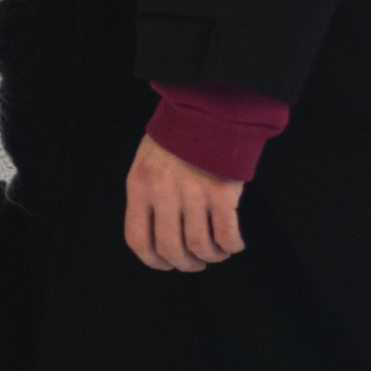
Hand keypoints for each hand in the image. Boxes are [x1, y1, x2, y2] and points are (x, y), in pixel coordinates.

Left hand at [124, 134, 245, 273]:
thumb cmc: (177, 135)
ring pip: (200, 246)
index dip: (153, 261)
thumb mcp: (147, 161)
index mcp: (140, 184)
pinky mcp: (221, 191)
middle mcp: (164, 192)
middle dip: (186, 264)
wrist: (207, 106)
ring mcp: (193, 192)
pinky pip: (226, 235)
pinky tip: (233, 243)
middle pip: (171, 249)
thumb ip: (149, 195)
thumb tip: (159, 236)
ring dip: (211, 256)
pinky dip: (231, 246)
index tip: (167, 263)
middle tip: (196, 261)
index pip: (138, 239)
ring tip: (217, 251)